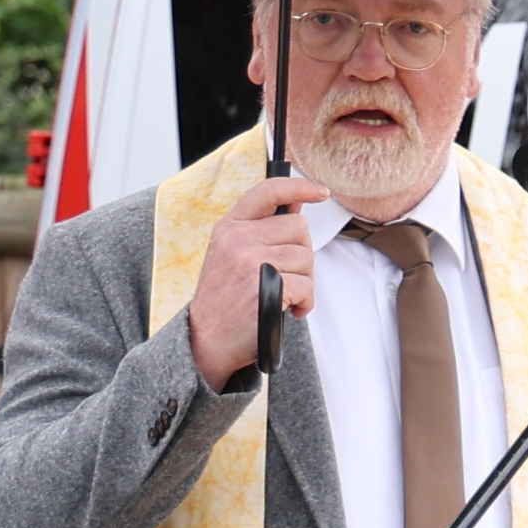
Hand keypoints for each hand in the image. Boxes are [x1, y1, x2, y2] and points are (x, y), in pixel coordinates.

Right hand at [185, 177, 343, 385]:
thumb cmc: (225, 299)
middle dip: (302, 253)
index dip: (298, 186)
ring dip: (305, 280)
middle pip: (298, 227)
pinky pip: (306, 285)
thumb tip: (298, 202)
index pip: (267, 191)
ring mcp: (250, 262)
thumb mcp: (232, 254)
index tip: (320, 192)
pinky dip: (305, 302)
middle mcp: (238, 239)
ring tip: (286, 295)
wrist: (207, 341)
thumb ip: (262, 228)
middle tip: (289, 275)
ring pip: (306, 258)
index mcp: (230, 227)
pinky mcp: (265, 288)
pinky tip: (290, 310)